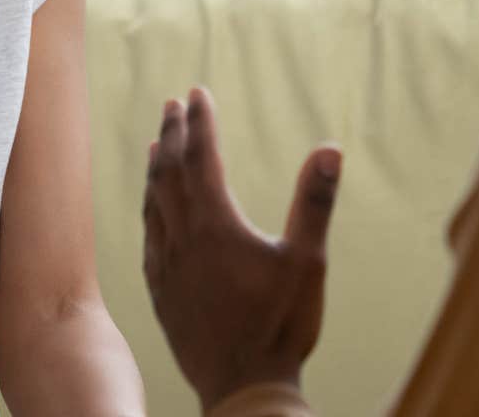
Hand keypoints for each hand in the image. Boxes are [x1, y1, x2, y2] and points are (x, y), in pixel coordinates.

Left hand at [142, 87, 342, 412]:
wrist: (243, 387)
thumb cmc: (281, 326)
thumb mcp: (308, 263)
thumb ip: (315, 203)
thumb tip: (330, 149)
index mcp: (216, 225)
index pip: (202, 158)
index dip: (200, 121)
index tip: (198, 92)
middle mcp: (183, 239)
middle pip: (169, 172)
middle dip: (172, 134)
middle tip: (173, 104)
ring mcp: (166, 266)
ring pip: (153, 202)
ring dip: (155, 167)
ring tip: (156, 143)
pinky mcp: (160, 290)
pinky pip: (148, 236)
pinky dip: (149, 208)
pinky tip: (152, 208)